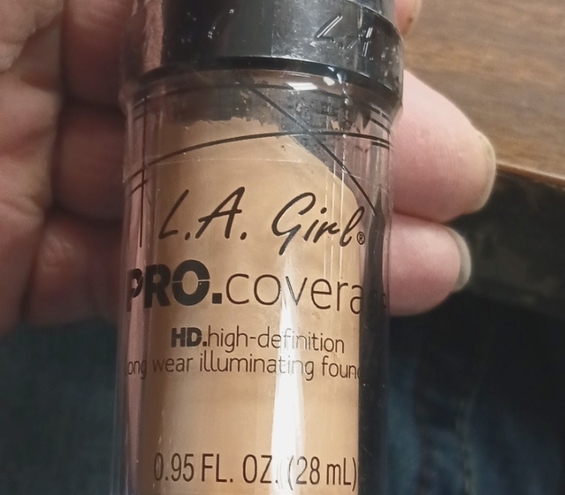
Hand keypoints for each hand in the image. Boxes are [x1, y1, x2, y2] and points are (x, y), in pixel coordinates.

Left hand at [0, 0, 495, 334]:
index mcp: (58, 9)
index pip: (219, 27)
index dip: (322, 43)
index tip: (416, 53)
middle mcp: (58, 93)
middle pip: (228, 125)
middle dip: (344, 157)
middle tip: (450, 185)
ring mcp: (47, 188)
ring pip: (199, 218)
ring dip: (307, 248)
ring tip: (426, 268)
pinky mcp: (32, 274)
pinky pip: (137, 293)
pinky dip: (217, 308)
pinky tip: (299, 321)